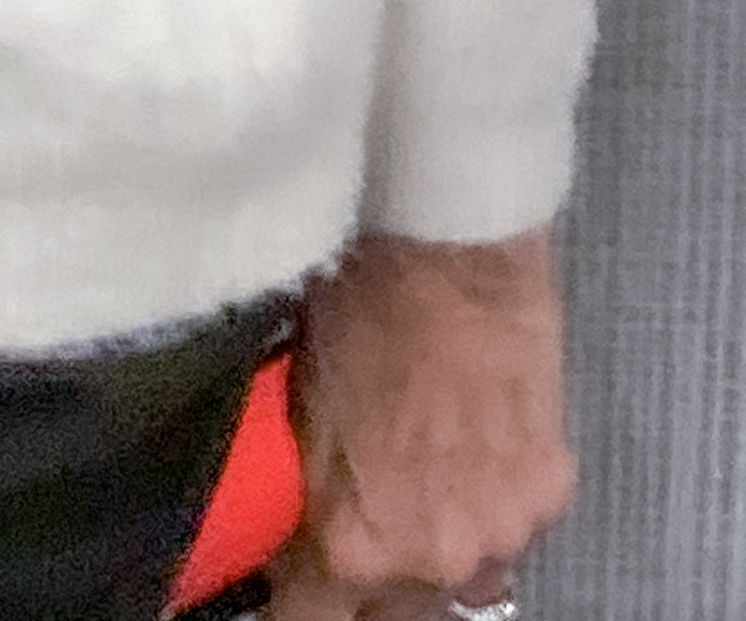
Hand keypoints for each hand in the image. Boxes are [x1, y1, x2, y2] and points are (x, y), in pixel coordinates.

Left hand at [271, 223, 571, 615]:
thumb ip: (303, 490)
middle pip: (393, 613)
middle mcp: (432, 561)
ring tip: (417, 492)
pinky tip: (470, 457)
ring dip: (436, 548)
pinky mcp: (551, 494)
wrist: (450, 253)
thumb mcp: (299, 407)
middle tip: (353, 534)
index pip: (309, 618)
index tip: (286, 573)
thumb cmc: (355, 309)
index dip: (293, 594)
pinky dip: (490, 505)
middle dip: (368, 584)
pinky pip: (514, 528)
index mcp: (353, 545)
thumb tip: (289, 519)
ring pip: (462, 577)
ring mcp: (501, 534)